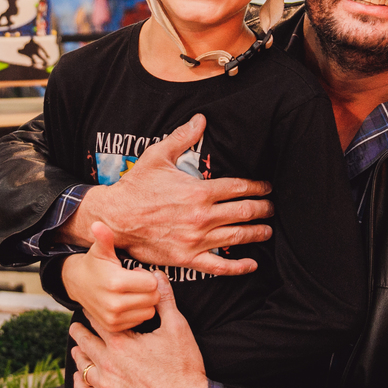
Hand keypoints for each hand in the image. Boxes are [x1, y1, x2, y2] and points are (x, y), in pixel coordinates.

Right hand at [61, 222, 158, 332]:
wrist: (77, 285)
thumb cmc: (95, 264)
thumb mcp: (100, 250)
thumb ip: (104, 238)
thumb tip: (97, 225)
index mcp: (116, 282)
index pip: (152, 283)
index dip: (147, 275)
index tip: (136, 271)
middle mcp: (115, 304)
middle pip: (153, 298)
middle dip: (149, 289)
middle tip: (135, 282)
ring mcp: (114, 319)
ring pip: (149, 311)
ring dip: (145, 302)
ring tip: (132, 292)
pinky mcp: (114, 328)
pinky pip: (140, 321)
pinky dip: (137, 312)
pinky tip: (128, 303)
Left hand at [70, 272, 207, 387]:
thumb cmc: (184, 366)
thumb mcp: (177, 327)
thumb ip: (164, 299)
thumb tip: (157, 275)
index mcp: (122, 342)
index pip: (98, 320)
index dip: (92, 312)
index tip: (89, 306)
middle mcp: (108, 363)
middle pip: (85, 342)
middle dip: (79, 331)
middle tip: (74, 325)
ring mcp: (106, 387)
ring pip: (82, 367)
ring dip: (79, 355)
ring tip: (77, 348)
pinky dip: (79, 384)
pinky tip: (80, 378)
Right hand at [71, 114, 272, 275]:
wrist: (114, 218)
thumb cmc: (136, 186)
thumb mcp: (158, 156)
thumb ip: (182, 137)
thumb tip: (201, 119)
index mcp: (198, 191)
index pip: (239, 188)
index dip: (258, 187)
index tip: (267, 187)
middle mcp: (202, 216)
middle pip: (244, 212)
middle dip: (263, 209)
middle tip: (272, 207)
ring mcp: (196, 239)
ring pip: (237, 237)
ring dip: (257, 233)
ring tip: (267, 229)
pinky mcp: (187, 258)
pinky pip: (219, 266)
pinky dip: (239, 267)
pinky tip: (252, 264)